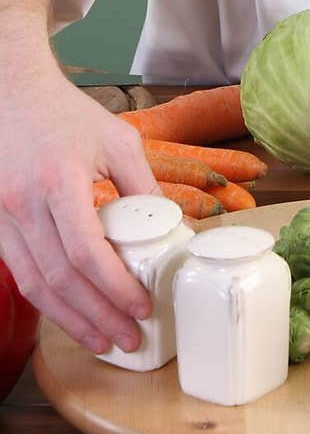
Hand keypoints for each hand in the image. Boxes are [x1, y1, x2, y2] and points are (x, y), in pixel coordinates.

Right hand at [0, 46, 160, 353]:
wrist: (14, 94)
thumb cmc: (67, 114)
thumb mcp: (117, 140)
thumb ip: (143, 186)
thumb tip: (170, 229)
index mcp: (59, 181)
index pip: (85, 252)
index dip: (114, 289)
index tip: (141, 307)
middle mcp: (24, 204)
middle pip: (59, 280)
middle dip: (97, 317)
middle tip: (127, 339)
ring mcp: (3, 216)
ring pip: (35, 285)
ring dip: (70, 320)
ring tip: (102, 339)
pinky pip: (21, 273)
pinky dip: (47, 300)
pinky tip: (72, 313)